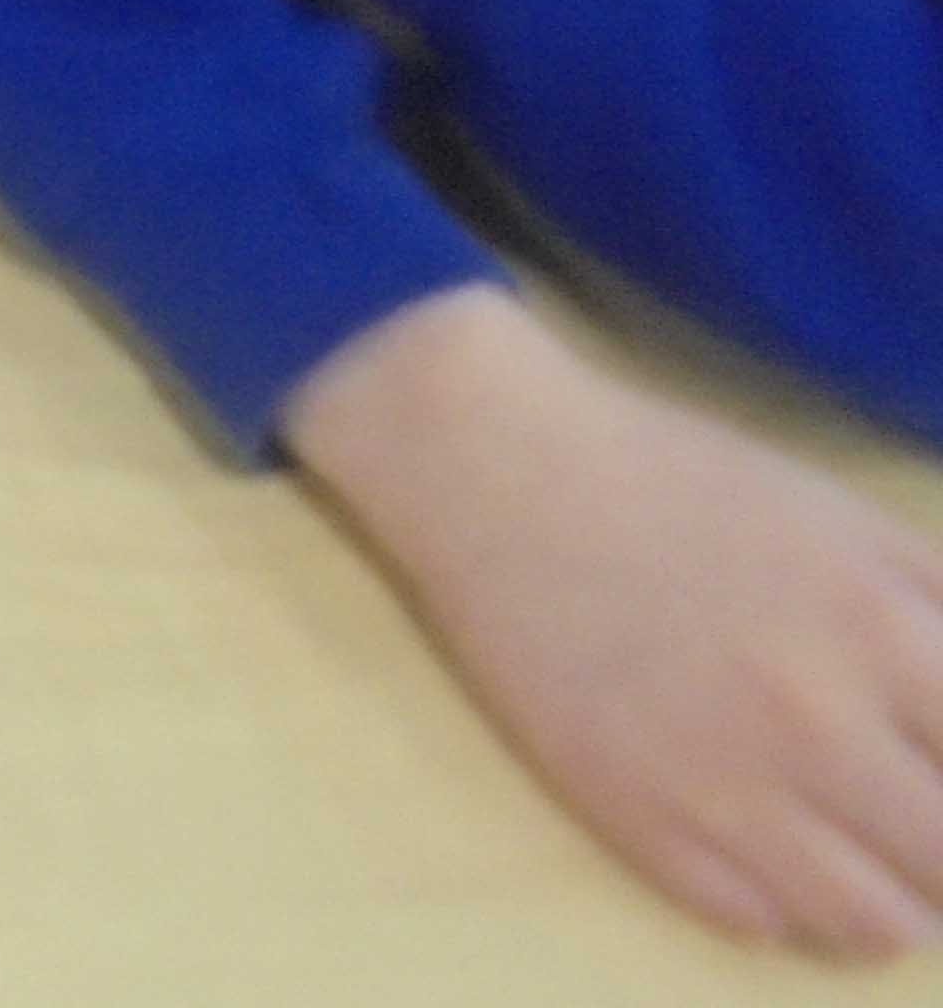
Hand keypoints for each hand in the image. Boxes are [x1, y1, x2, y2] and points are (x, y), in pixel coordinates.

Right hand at [296, 291, 942, 959]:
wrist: (493, 466)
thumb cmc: (678, 479)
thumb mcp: (848, 522)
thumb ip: (942, 614)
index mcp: (887, 636)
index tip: (929, 758)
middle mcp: (818, 727)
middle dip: (940, 846)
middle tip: (905, 809)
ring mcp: (721, 783)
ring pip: (873, 923)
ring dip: (887, 901)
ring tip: (856, 852)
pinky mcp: (634, 818)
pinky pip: (756, 922)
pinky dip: (780, 902)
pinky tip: (762, 842)